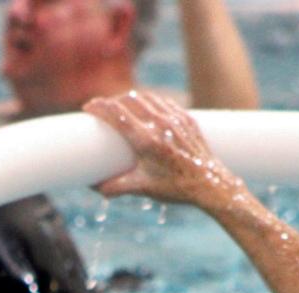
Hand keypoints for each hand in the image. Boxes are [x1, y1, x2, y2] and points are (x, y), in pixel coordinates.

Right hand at [83, 91, 241, 208]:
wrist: (210, 184)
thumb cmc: (176, 188)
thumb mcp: (143, 188)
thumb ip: (116, 187)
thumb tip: (93, 186)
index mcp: (147, 141)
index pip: (117, 114)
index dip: (99, 107)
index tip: (88, 107)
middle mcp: (161, 125)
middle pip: (129, 100)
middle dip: (112, 101)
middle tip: (101, 108)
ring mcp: (175, 119)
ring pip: (146, 97)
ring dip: (130, 98)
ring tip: (120, 106)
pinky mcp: (186, 118)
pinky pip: (163, 102)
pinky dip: (148, 101)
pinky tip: (143, 107)